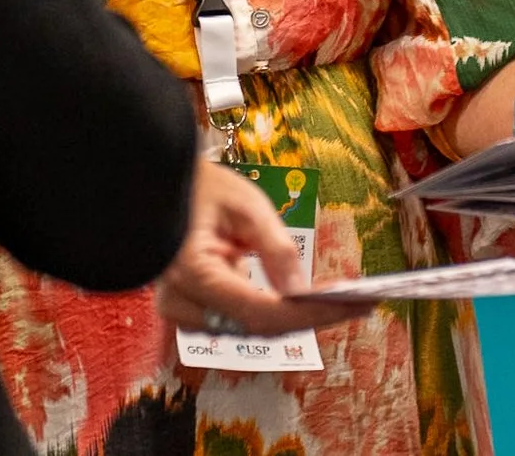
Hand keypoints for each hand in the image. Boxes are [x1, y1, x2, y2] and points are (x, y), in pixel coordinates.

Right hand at [153, 165, 357, 338]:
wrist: (154, 186)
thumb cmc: (198, 186)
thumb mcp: (244, 204)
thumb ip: (274, 248)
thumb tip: (302, 291)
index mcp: (191, 272)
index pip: (261, 311)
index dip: (310, 313)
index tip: (354, 304)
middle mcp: (183, 302)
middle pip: (259, 327)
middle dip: (312, 317)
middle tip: (360, 302)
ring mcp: (182, 310)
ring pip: (251, 329)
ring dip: (296, 317)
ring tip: (341, 302)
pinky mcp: (190, 310)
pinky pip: (239, 320)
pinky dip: (275, 311)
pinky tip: (307, 300)